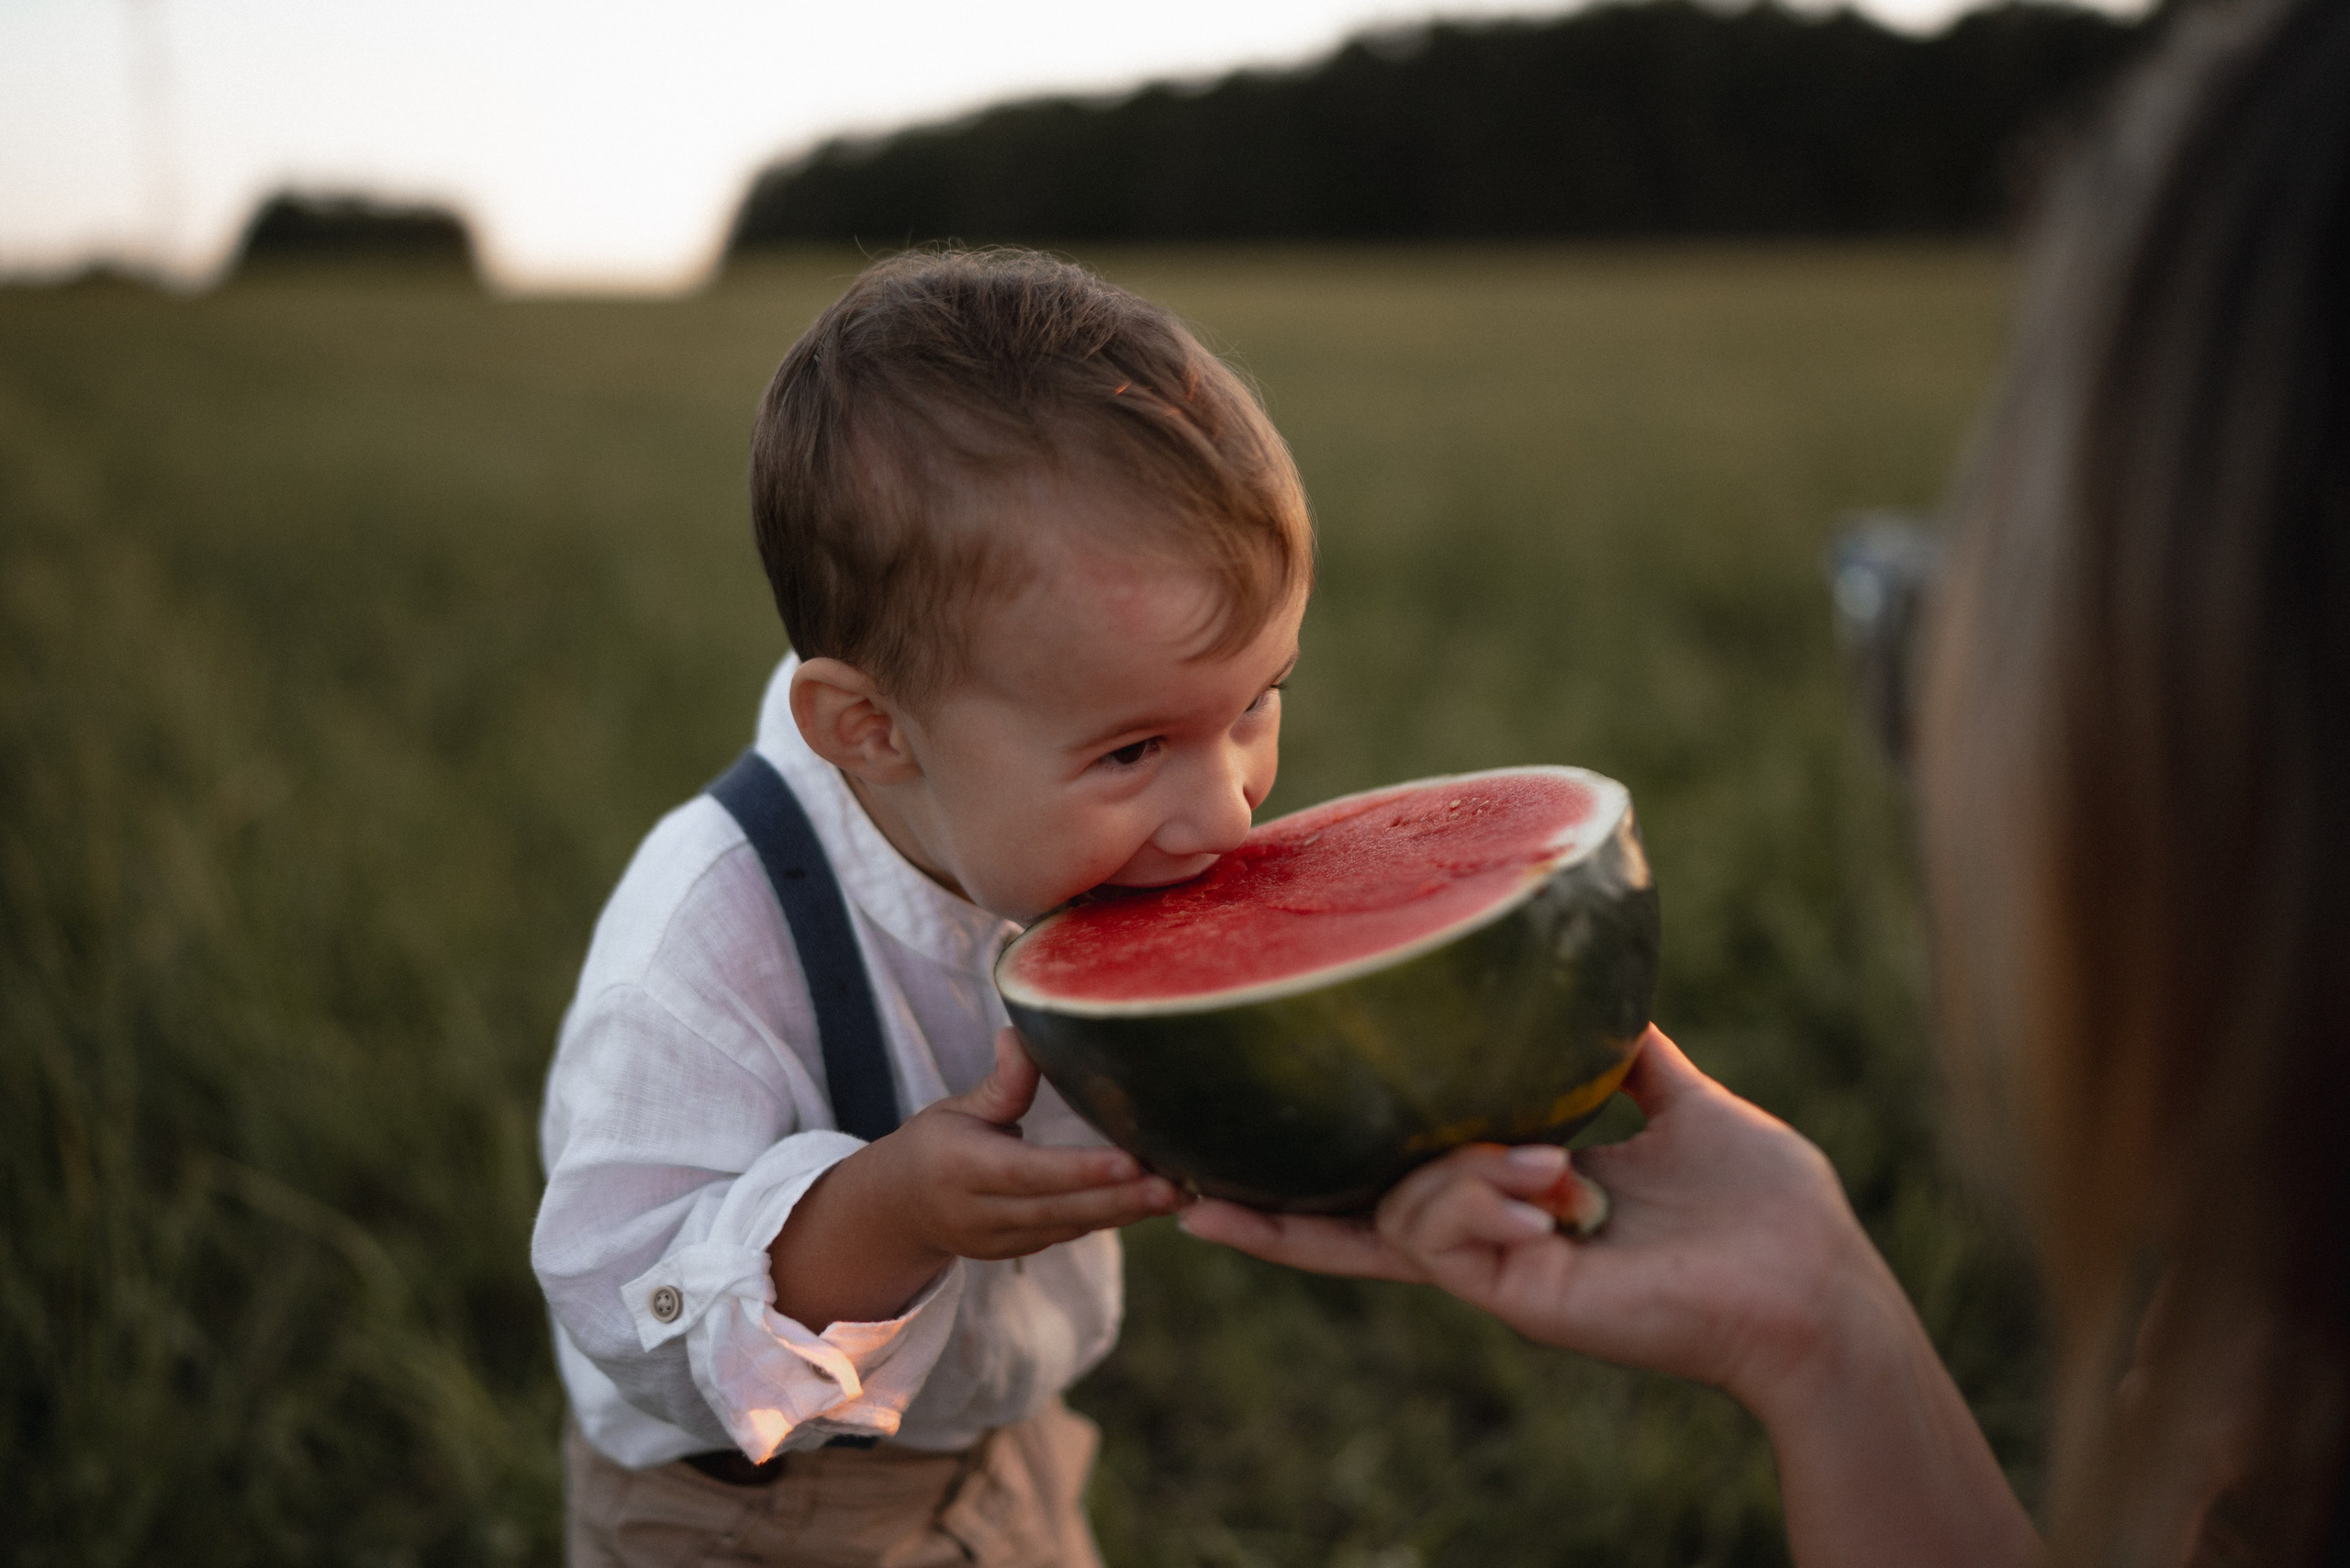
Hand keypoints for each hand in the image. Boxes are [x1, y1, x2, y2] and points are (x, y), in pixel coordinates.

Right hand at [771, 1027, 1180, 1327]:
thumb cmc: (933, 1147)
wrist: (898, 1214)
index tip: (1131, 1162)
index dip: (1081, 1171)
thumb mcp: (954, 1111)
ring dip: (1129, 1212)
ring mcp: (1002, 1240)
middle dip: (1122, 1200)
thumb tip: (1021, 1034)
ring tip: (1184, 1191)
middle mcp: (982, 1212)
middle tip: (1179, 1185)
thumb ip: (999, 1085)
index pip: (1028, 1172)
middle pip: (1061, 1209)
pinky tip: (1156, 1201)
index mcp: (962, 1169)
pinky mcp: (1022, 1251)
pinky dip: (1114, 1218)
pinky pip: (1072, 1233)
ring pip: (1073, 1226)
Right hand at [1185, 1027, 1875, 1404]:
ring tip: (1556, 1173)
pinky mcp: (1513, 1294)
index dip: (1322, 1166)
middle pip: (1350, 1217)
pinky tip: (1546, 1197)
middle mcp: (1491, 1231)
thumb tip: (1602, 983)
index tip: (1241, 1141)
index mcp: (1519, 1189)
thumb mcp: (1690, 1104)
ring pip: (1397, 1204)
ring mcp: (1496, 1266)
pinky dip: (1474, 1201)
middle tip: (1183, 1182)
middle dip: (1267, 1207)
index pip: (1400, 1177)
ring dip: (1460, 1171)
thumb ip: (1630, 1055)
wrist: (1813, 1284)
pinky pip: (1437, 1239)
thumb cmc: (1767, 1207)